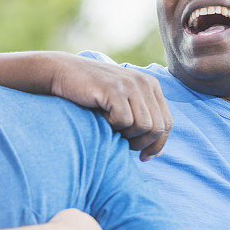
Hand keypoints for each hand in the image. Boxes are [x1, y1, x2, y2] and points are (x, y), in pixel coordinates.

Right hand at [50, 53, 171, 160]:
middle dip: (142, 143)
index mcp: (152, 86)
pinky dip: (112, 126)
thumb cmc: (93, 96)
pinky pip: (124, 121)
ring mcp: (130, 84)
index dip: (157, 144)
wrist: (61, 73)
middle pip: (158, 127)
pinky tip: (101, 117)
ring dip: (127, 135)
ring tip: (111, 127)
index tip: (143, 156)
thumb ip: (142, 124)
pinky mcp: (114, 89)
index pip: (167, 123)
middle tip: (125, 144)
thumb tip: (157, 154)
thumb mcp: (124, 107)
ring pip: (144, 126)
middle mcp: (145, 83)